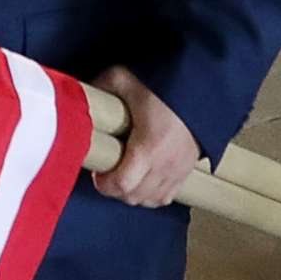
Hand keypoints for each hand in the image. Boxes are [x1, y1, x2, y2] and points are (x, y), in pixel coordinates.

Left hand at [91, 65, 197, 207]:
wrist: (202, 87)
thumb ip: (100, 86)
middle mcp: (165, 164)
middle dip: (115, 189)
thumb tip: (78, 95)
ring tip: (125, 175)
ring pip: (150, 200)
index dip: (104, 183)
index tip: (98, 171)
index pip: (122, 184)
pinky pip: (166, 197)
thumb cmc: (165, 85)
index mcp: (149, 146)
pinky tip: (143, 180)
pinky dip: (151, 195)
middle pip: (134, 197)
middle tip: (107, 171)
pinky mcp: (186, 170)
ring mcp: (178, 170)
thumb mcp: (126, 79)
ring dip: (133, 193)